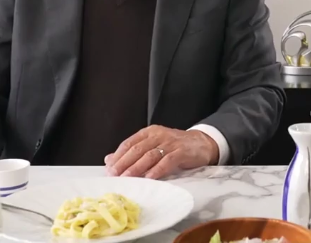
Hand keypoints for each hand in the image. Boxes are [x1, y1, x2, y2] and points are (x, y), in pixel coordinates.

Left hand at [104, 125, 218, 179]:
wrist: (201, 143)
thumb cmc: (174, 147)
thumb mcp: (153, 145)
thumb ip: (133, 151)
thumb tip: (109, 159)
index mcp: (149, 132)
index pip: (129, 143)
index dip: (118, 156)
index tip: (109, 168)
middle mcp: (158, 135)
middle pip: (138, 149)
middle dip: (124, 163)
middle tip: (114, 175)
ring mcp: (171, 143)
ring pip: (150, 155)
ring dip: (137, 167)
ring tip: (127, 178)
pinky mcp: (182, 152)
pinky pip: (168, 160)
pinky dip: (157, 169)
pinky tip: (149, 178)